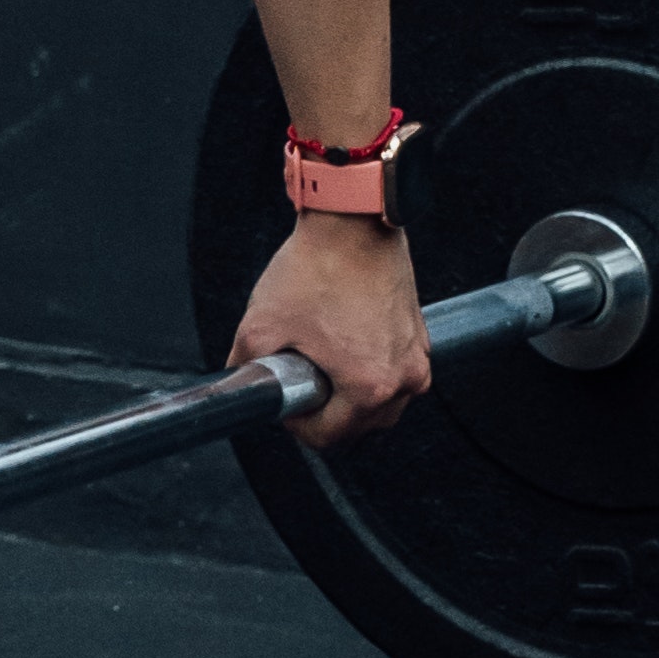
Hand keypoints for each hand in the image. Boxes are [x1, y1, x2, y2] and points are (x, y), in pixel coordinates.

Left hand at [227, 211, 429, 441]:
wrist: (352, 219)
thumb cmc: (317, 267)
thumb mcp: (261, 325)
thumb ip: (246, 368)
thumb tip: (239, 386)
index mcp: (369, 386)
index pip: (328, 437)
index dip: (296, 425)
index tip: (285, 402)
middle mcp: (404, 378)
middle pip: (358, 425)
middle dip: (326, 410)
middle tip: (300, 377)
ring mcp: (417, 356)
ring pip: (380, 402)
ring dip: (349, 393)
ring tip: (321, 358)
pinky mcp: (419, 335)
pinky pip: (393, 371)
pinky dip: (369, 367)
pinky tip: (342, 339)